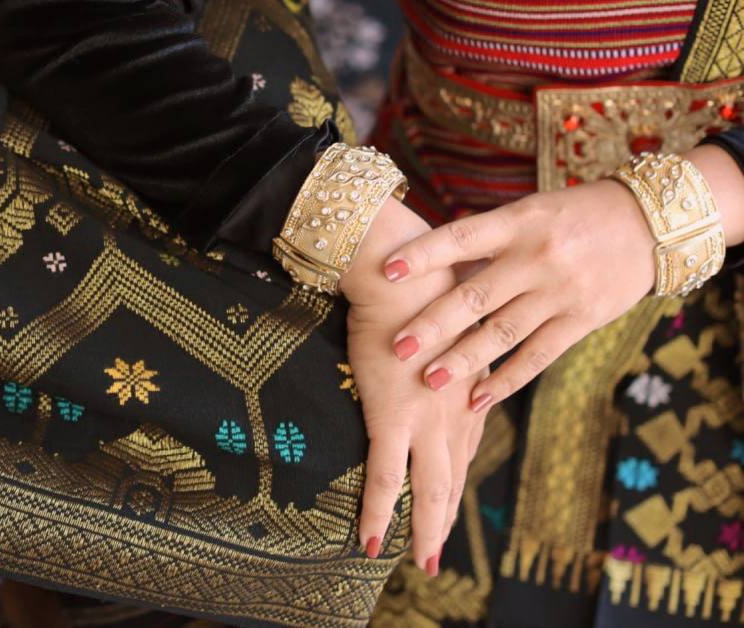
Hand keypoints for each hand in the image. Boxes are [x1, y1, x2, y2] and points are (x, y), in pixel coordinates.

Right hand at [341, 198, 487, 572]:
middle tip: (434, 554)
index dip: (455, 477)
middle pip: (452, 478)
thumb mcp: (448, 323)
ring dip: (424, 529)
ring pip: (428, 489)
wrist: (401, 274)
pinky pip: (383, 478)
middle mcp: (455, 412)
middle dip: (444, 519)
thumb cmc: (418, 289)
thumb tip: (446, 351)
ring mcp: (426, 419)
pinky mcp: (393, 417)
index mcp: (467, 390)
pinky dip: (376, 513)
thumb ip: (451, 349)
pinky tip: (369, 540)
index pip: (464, 446)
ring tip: (418, 561)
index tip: (447, 499)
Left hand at [380, 177, 657, 411]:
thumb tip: (431, 269)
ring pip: (502, 333)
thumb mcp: (531, 212)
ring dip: (463, 360)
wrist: (652, 224)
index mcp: (518, 221)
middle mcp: (536, 257)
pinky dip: (506, 380)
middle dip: (433, 324)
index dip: (422, 255)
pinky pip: (537, 356)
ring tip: (428, 380)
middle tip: (396, 346)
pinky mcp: (583, 320)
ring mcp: (560, 292)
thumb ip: (488, 239)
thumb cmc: (574, 215)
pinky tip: (477, 400)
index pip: (460, 238)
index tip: (385, 272)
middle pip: (475, 296)